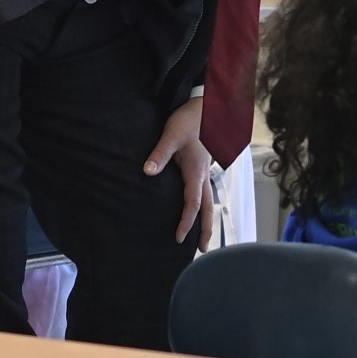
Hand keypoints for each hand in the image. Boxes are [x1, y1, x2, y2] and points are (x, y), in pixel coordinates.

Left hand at [144, 96, 213, 245]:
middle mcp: (203, 174)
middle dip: (206, 229)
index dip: (187, 221)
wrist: (206, 108)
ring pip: (208, 201)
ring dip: (207, 220)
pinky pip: (204, 193)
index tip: (180, 237)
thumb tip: (148, 171)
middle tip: (202, 249)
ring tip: (203, 237)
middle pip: (208, 208)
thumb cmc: (190, 120)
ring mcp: (204, 171)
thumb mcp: (172, 135)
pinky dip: (203, 206)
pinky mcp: (201, 167)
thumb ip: (160, 154)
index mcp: (196, 171)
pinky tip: (198, 211)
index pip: (193, 203)